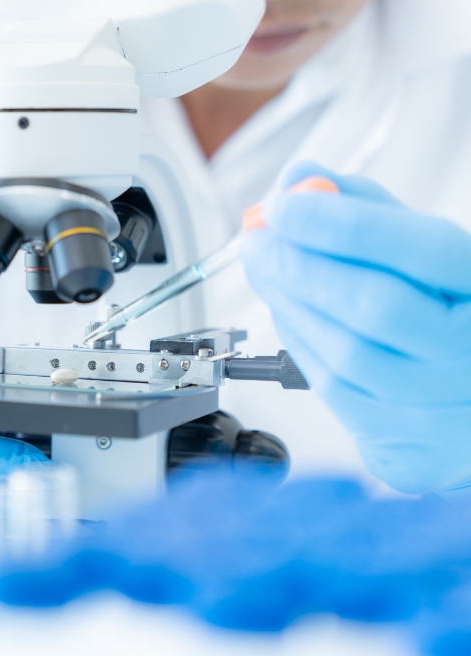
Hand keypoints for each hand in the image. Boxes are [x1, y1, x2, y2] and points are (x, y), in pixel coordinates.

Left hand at [241, 162, 470, 495]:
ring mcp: (445, 407)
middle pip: (376, 306)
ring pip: (345, 354)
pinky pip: (332, 389)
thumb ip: (368, 208)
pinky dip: (299, 341)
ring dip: (289, 304)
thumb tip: (299, 180)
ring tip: (267, 270)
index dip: (344, 224)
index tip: (285, 206)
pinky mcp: (407, 448)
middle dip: (300, 266)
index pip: (423, 250)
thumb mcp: (431, 251)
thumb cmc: (457, 313)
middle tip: (258, 241)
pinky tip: (290, 311)